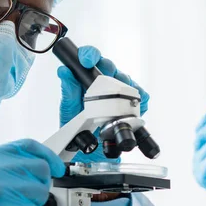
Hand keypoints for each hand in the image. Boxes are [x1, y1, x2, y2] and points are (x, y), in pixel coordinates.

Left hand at [57, 46, 149, 163]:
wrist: (92, 150)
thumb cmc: (79, 128)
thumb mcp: (70, 110)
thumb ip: (68, 91)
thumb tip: (64, 72)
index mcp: (88, 79)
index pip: (91, 58)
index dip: (90, 54)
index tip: (86, 61)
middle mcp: (105, 82)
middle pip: (111, 67)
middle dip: (109, 70)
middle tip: (105, 79)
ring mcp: (120, 92)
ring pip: (127, 79)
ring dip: (125, 85)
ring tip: (120, 96)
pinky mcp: (133, 103)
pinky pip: (141, 96)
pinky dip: (140, 99)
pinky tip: (136, 105)